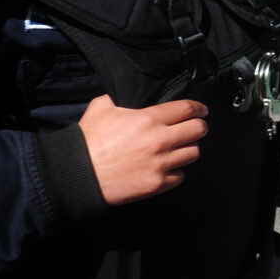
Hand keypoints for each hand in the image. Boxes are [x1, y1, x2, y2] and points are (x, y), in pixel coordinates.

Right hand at [79, 95, 208, 204]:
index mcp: (148, 119)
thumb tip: (125, 95)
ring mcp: (161, 163)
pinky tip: (167, 167)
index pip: (187, 109)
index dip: (199, 108)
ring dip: (188, 149)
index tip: (202, 110)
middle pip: (198, 130)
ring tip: (180, 148)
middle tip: (195, 128)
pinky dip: (175, 171)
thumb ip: (118, 99)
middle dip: (199, 127)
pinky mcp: (157, 183)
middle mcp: (160, 140)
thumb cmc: (87, 141)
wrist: (77, 174)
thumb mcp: (100, 108)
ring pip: (193, 153)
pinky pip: (180, 176)